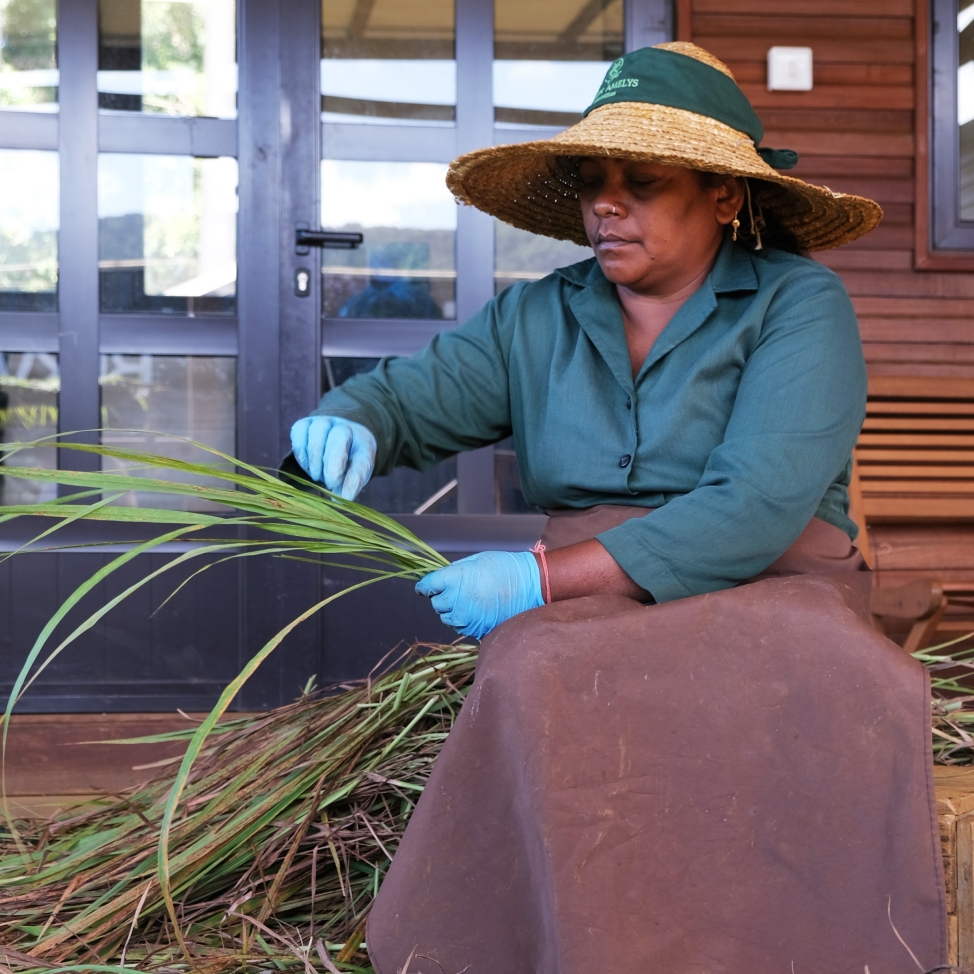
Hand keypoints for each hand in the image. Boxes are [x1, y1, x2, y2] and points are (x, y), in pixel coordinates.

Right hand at [289, 416, 375, 499]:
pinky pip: (300, 430)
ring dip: (315, 458)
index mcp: (364, 445)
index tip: (345, 496)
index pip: (362, 458)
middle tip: (328, 484)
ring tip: (316, 476)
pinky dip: (300, 450)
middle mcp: (346, 427)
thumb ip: (350, 487)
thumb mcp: (353, 477)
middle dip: (332, 464)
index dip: (353, 479)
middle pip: (340, 436)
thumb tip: (342, 499)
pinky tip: (306, 464)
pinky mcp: (306, 423)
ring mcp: (325, 422)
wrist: (336, 444)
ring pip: (318, 430)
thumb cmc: (347, 464)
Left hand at [415, 550, 542, 638]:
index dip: (425, 586)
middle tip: (456, 591)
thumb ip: (455, 571)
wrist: (530, 585)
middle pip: (437, 604)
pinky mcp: (477, 629)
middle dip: (443, 597)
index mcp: (455, 579)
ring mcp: (467, 617)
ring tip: (469, 601)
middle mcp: (457, 600)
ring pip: (448, 618)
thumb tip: (440, 579)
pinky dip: (465, 620)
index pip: (428, 585)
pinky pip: (462, 627)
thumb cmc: (504, 568)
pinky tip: (477, 611)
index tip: (424, 588)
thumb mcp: (476, 560)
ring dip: (453, 611)